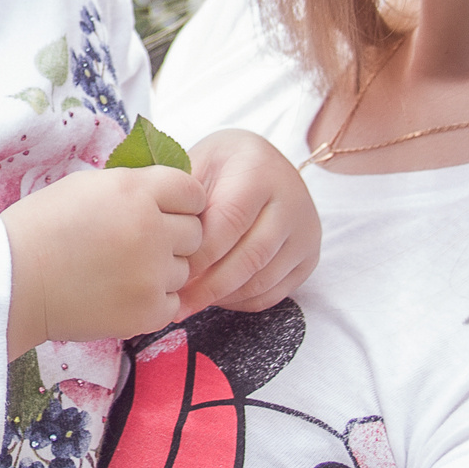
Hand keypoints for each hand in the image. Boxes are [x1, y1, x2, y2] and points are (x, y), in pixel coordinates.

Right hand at [2, 163, 203, 356]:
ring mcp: (152, 274)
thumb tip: (168, 193)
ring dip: (162, 269)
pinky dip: (152, 300)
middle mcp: (151, 229)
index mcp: (135, 191)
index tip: (163, 211)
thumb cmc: (41, 229)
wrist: (13, 282)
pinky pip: (172, 301)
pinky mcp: (148, 311)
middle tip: (137, 244)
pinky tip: (120, 293)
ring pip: (184, 269)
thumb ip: (134, 186)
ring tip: (120, 270)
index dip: (179, 201)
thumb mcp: (87, 186)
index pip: (192, 191)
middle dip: (173, 236)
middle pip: (195, 231)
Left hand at [176, 129, 319, 315]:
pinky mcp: (309, 256)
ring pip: (262, 279)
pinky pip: (273, 293)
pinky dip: (240, 302)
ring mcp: (306, 230)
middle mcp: (292, 199)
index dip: (199, 253)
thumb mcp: (197, 165)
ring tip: (187, 304)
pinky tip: (213, 299)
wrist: (260, 163)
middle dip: (208, 285)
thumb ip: (181, 198)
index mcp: (259, 169)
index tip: (168, 272)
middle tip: (175, 303)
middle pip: (250, 256)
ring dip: (222, 298)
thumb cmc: (218, 167)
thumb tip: (159, 242)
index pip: (229, 221)